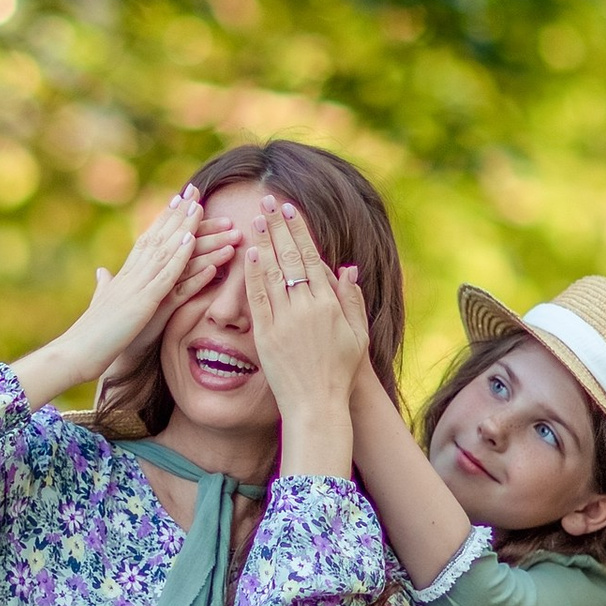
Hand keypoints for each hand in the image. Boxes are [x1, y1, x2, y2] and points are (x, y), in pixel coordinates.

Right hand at [9, 187, 211, 406]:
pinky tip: (192, 242)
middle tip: (198, 191)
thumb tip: (101, 272)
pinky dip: (180, 258)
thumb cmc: (90, 334)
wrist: (75, 352)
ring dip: (188, 230)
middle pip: (161, 237)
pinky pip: (166, 277)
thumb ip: (105, 286)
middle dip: (180, 215)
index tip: (181, 199)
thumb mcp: (103, 304)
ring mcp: (138, 286)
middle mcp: (132, 273)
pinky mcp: (143, 303)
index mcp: (126, 273)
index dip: (166, 218)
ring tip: (205, 209)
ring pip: (167, 251)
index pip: (150, 239)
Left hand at [244, 197, 366, 474]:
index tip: (292, 210)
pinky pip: (257, 299)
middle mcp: (307, 308)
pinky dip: (252, 275)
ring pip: (272, 273)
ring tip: (256, 218)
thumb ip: (352, 300)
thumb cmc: (340, 372)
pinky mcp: (266, 335)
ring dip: (263, 242)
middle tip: (269, 201)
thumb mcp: (357, 335)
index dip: (301, 232)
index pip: (312, 258)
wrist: (317, 405)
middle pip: (290, 258)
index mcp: (330, 304)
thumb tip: (348, 267)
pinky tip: (248, 254)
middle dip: (279, 227)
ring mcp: (285, 321)